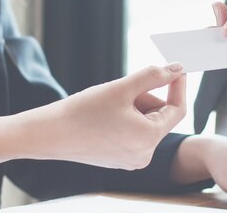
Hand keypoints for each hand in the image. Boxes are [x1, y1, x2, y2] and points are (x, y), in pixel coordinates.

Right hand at [0, 64, 185, 174]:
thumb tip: (177, 68)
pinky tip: (103, 115)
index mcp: (149, 139)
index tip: (174, 67)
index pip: (178, 109)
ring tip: (108, 102)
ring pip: (146, 123)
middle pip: (160, 116)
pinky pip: (133, 133)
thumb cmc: (82, 111)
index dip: (178, 85)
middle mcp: (144, 155)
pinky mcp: (118, 159)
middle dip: (147, 97)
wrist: (48, 134)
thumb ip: (153, 76)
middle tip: (124, 87)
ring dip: (135, 107)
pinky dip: (126, 119)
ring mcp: (131, 160)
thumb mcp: (121, 88)